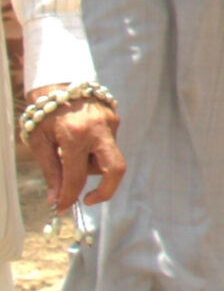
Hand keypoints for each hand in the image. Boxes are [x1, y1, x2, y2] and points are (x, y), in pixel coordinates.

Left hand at [25, 92, 123, 211]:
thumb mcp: (40, 143)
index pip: (76, 176)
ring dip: (91, 165)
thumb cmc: (45, 114)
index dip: (69, 197)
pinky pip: (108, 146)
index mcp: (75, 136)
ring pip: (107, 159)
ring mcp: (111, 124)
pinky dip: (94, 152)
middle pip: (115, 170)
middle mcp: (98, 130)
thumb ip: (51, 172)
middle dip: (106, 191)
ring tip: (71, 154)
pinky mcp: (115, 120)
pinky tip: (80, 142)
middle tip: (89, 200)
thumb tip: (56, 199)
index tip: (63, 208)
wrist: (60, 82)